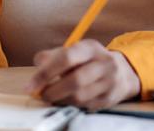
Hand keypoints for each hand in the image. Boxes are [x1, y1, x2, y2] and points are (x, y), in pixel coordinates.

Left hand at [25, 39, 140, 110]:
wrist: (123, 73)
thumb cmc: (90, 61)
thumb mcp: (75, 51)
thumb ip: (54, 55)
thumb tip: (38, 63)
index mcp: (90, 47)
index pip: (66, 58)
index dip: (45, 73)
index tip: (30, 86)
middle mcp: (103, 63)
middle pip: (75, 80)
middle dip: (53, 91)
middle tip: (41, 95)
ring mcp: (109, 82)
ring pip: (80, 96)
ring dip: (60, 100)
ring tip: (52, 97)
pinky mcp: (109, 99)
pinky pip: (85, 106)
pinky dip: (70, 105)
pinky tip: (65, 100)